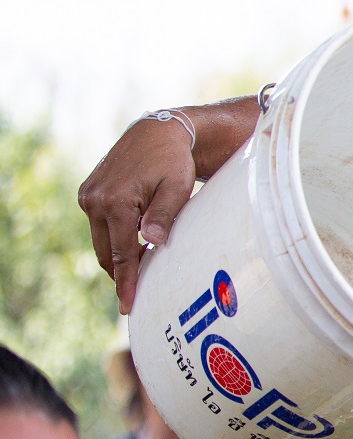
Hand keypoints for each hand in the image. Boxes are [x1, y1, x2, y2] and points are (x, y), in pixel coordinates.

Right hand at [78, 117, 197, 313]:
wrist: (156, 133)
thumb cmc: (173, 162)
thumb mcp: (177, 188)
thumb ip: (163, 216)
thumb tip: (152, 241)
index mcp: (117, 202)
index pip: (122, 254)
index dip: (126, 282)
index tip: (127, 305)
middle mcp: (95, 200)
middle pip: (107, 253)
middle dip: (121, 274)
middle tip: (137, 294)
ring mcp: (89, 196)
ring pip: (101, 242)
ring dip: (118, 257)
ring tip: (140, 270)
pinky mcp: (88, 193)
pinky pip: (100, 227)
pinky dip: (114, 240)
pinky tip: (134, 246)